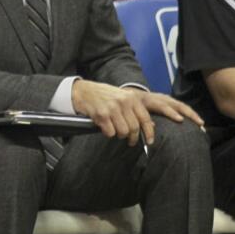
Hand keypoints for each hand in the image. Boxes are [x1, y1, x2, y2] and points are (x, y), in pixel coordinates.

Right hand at [71, 80, 203, 145]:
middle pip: (135, 128)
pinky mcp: (101, 114)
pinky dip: (108, 133)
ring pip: (123, 132)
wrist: (83, 91)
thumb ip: (136, 111)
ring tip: (115, 131)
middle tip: (129, 142)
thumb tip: (151, 125)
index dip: (149, 132)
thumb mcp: (123, 100)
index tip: (150, 142)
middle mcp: (125, 102)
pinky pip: (110, 132)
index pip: (146, 119)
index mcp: (132, 99)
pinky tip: (104, 127)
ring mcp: (113, 108)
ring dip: (119, 135)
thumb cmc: (105, 98)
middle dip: (132, 138)